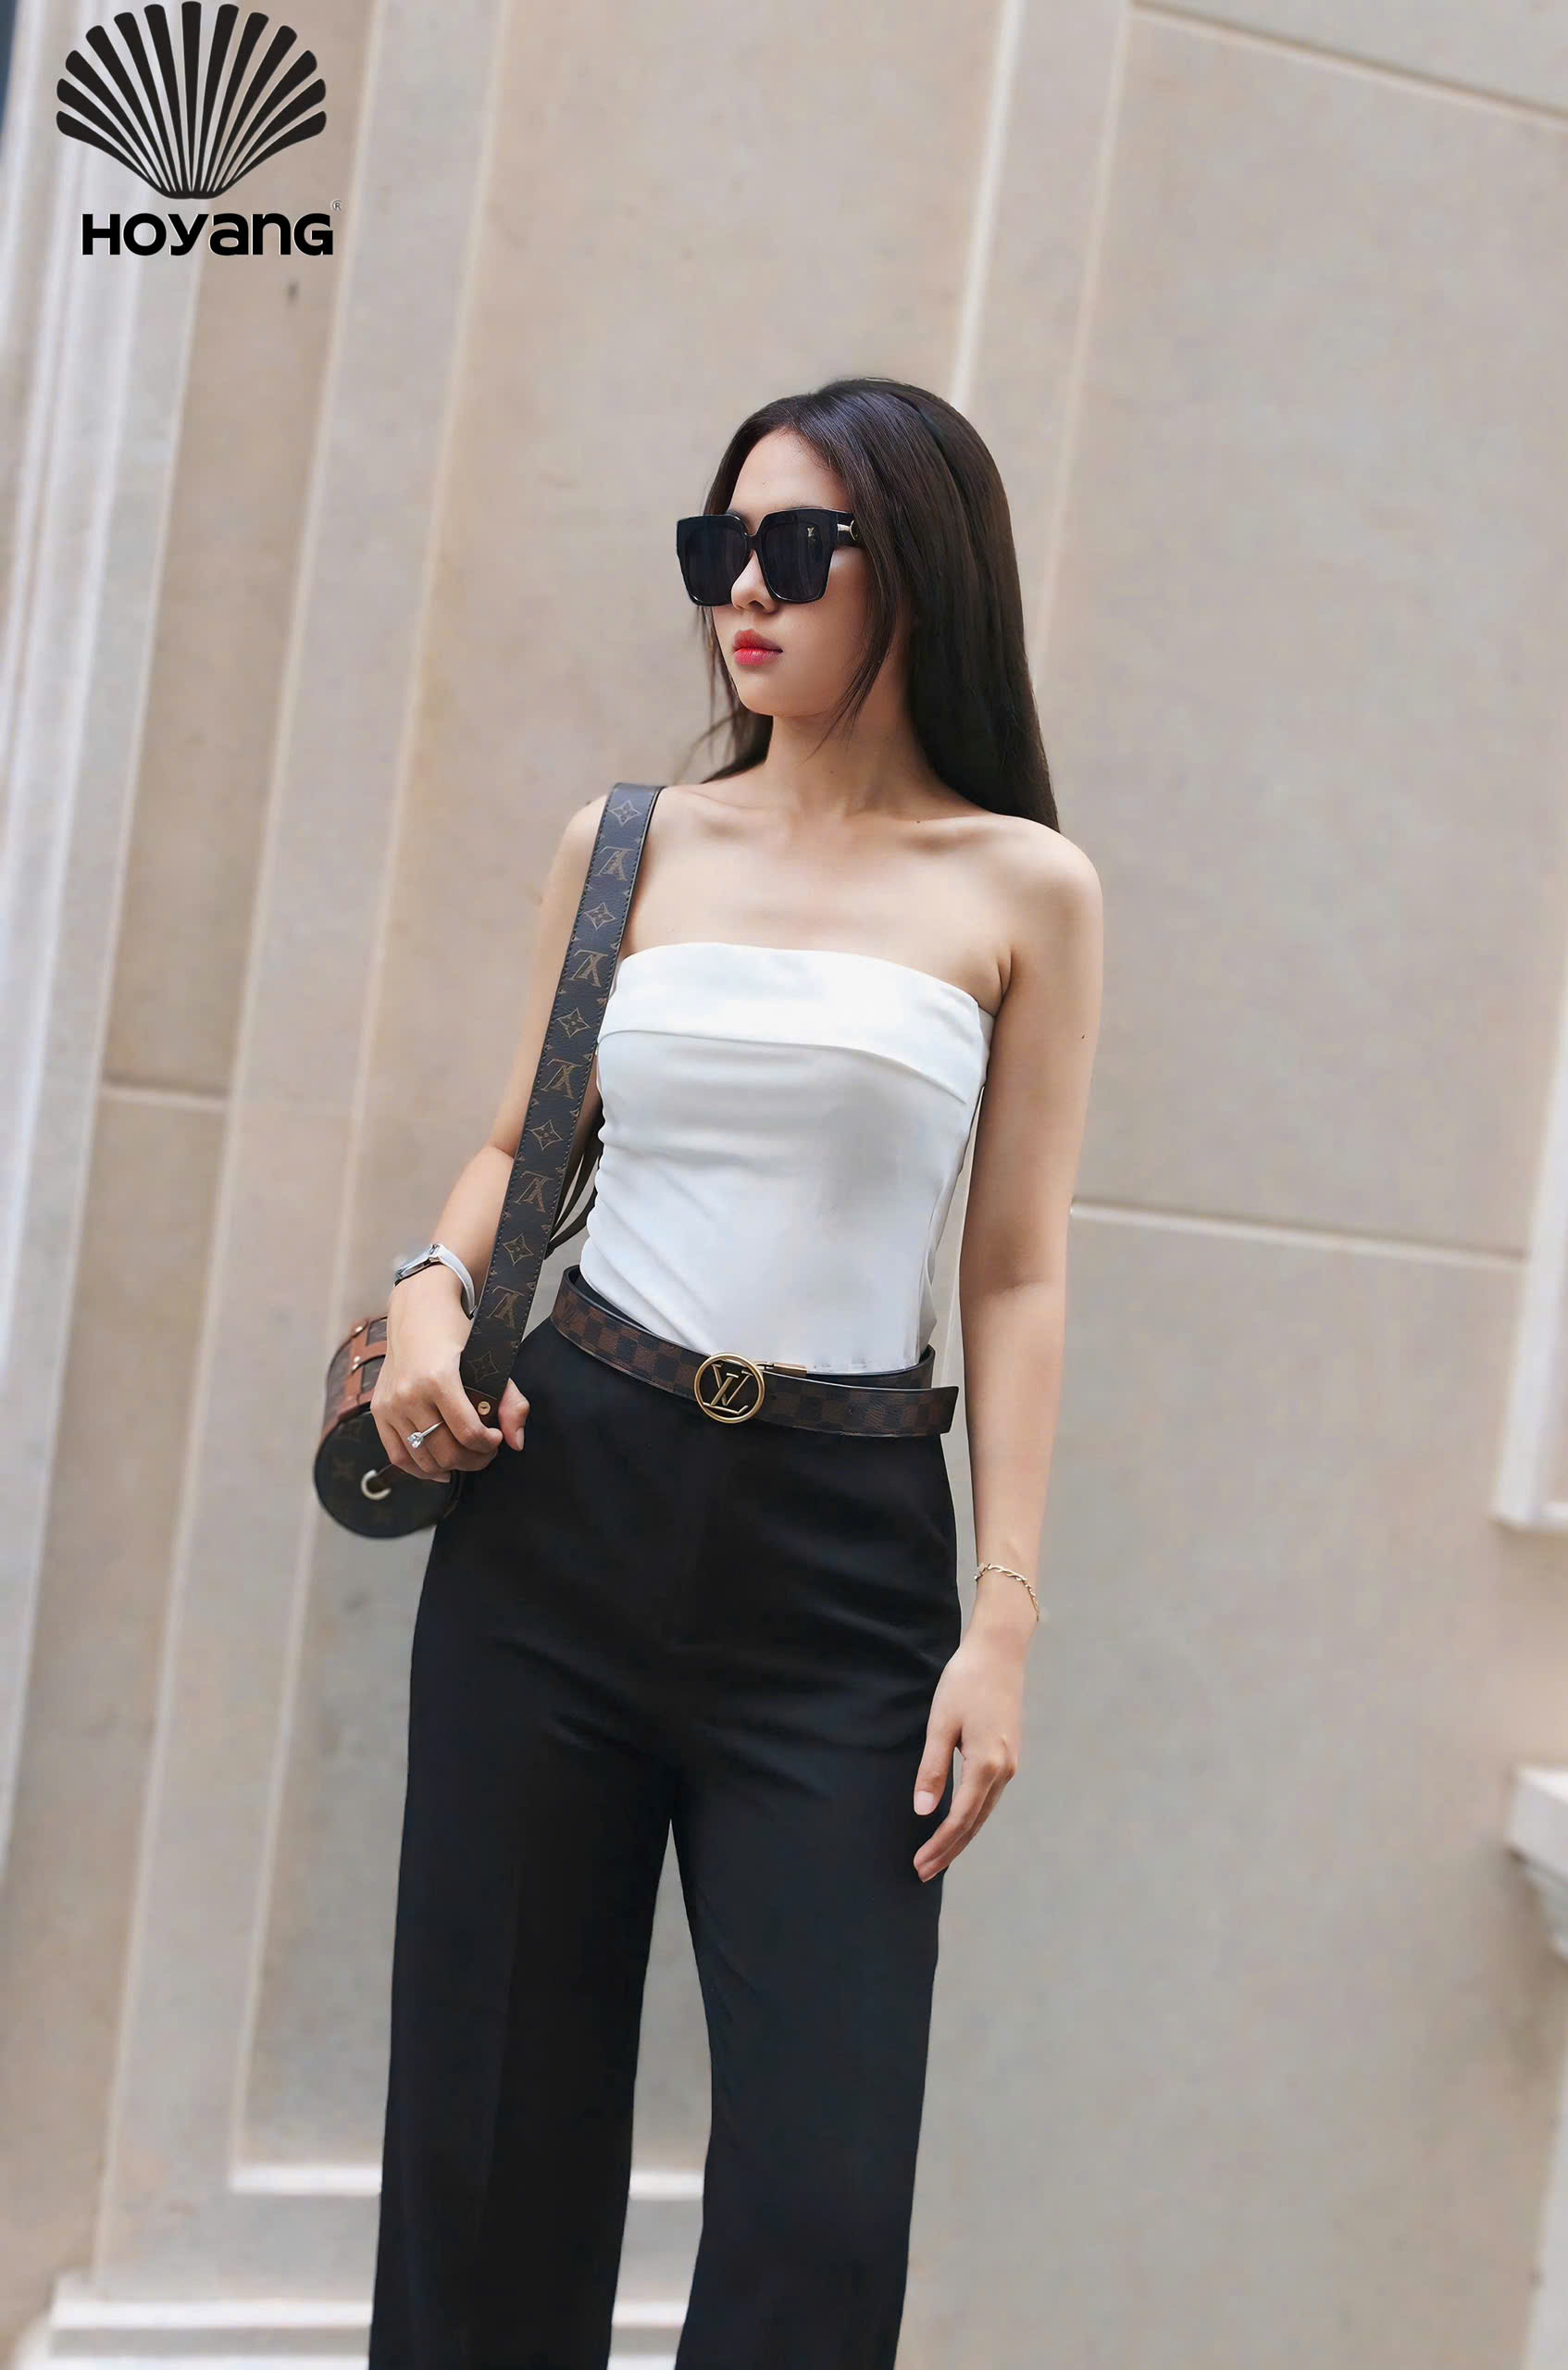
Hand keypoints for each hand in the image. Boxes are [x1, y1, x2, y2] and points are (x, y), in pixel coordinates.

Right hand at [370, 1266, 523, 1479]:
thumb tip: (516, 1443)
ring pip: (422, 1458)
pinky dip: (419, 1469)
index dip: (488, 1445)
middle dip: (473, 1460)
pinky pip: (397, 1455)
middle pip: (445, 1451)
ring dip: (450, 1467)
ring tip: (467, 1457)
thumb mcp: (489, 1361)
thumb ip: (511, 1402)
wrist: (416, 1312)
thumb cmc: (457, 1335)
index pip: (467, 1432)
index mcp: (438, 1379)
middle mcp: (409, 1394)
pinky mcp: (379, 1411)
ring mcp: (391, 1404)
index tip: (497, 1439)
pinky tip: (440, 1469)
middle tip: (486, 1452)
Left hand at [910, 1626, 1025, 1880]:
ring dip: (961, 1836)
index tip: (919, 1865)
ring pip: (984, 1812)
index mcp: (986, 1765)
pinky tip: (958, 1822)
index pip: (959, 1819)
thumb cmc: (965, 1681)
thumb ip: (932, 1768)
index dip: (939, 1845)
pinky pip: (989, 1797)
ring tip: (937, 1856)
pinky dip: (972, 1816)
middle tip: (923, 1872)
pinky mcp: (1008, 1755)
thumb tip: (923, 1810)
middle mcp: (1004, 1770)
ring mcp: (1010, 1764)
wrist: (1000, 1652)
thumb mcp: (941, 1723)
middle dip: (949, 1850)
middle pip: (974, 1823)